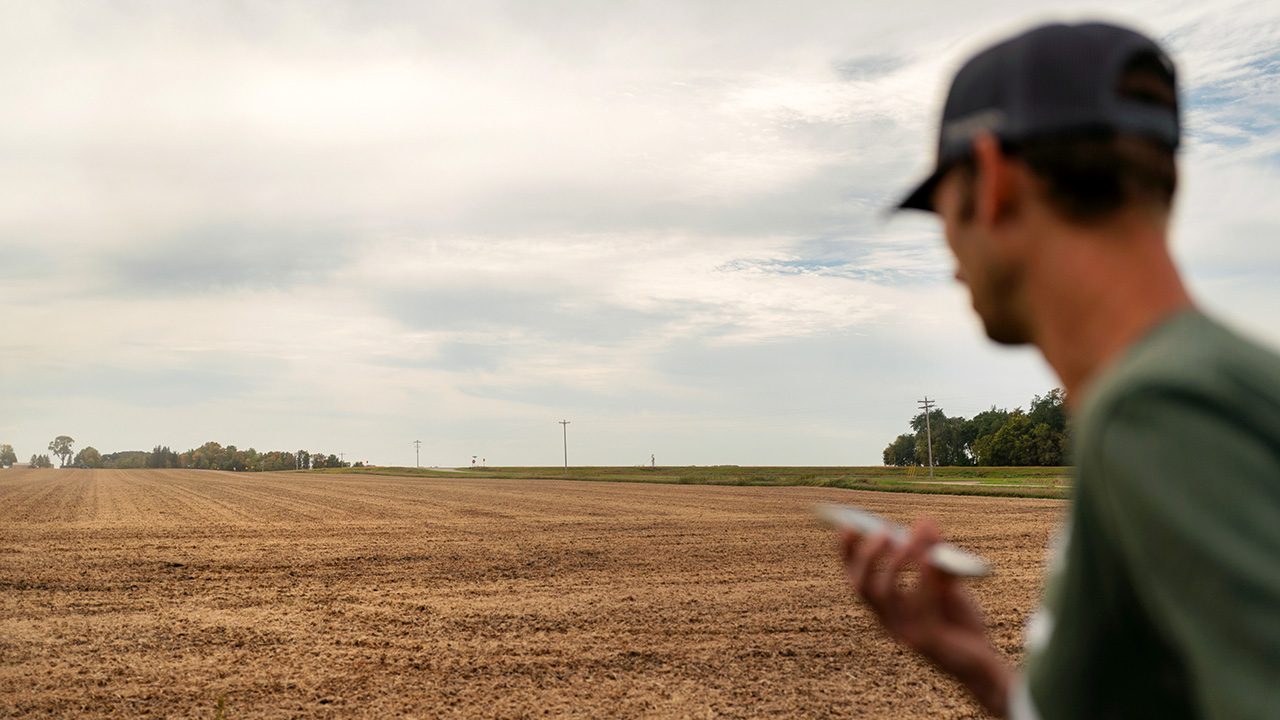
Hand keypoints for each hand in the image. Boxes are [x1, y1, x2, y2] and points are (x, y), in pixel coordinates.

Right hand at [840, 518, 1012, 716]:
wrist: (984, 663)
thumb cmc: (959, 622)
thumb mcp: (946, 582)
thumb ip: (935, 553)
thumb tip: (925, 520)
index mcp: (886, 608)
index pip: (856, 579)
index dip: (846, 553)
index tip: (846, 524)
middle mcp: (888, 620)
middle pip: (862, 586)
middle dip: (867, 556)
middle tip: (883, 531)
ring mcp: (906, 632)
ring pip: (885, 594)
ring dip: (893, 563)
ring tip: (909, 541)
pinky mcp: (928, 641)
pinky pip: (921, 605)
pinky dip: (923, 578)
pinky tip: (932, 560)